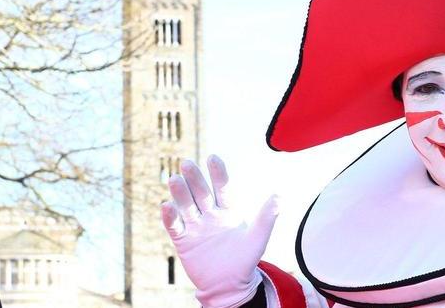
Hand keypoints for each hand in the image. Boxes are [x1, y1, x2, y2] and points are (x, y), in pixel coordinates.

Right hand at [161, 155, 278, 307]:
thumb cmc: (244, 261)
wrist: (228, 286)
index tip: (212, 158)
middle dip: (194, 178)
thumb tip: (279, 197)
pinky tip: (166, 206)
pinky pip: (174, 226)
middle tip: (186, 163)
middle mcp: (209, 215)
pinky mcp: (183, 240)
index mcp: (227, 211)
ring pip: (185, 206)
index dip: (217, 173)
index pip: (222, 188)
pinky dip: (169, 217)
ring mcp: (195, 227)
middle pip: (200, 193)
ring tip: (174, 180)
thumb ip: (266, 219)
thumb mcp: (257, 240)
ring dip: (180, 193)